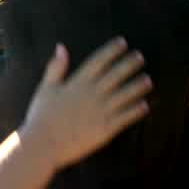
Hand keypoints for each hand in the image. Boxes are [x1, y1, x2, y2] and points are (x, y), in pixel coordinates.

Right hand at [19, 37, 151, 169]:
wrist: (43, 145)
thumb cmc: (41, 117)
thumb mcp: (46, 88)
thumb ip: (55, 67)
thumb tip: (61, 47)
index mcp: (77, 83)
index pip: (99, 61)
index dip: (112, 50)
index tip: (123, 42)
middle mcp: (92, 95)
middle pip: (116, 75)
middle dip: (129, 64)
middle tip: (140, 57)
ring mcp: (100, 112)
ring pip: (125, 95)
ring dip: (138, 86)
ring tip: (148, 80)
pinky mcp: (105, 130)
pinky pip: (125, 118)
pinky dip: (136, 111)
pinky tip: (144, 105)